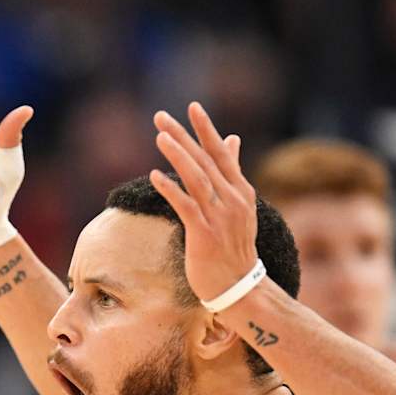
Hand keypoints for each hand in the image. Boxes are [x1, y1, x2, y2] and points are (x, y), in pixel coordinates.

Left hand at [148, 103, 257, 304]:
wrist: (239, 287)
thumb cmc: (234, 247)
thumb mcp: (239, 205)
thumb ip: (232, 172)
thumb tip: (232, 139)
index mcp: (240, 191)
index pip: (222, 153)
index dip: (206, 130)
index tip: (193, 107)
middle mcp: (232, 200)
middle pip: (205, 161)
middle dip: (183, 136)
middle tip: (160, 116)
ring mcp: (220, 217)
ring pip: (196, 179)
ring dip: (177, 156)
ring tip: (159, 136)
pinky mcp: (204, 234)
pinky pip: (186, 206)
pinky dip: (171, 189)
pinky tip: (155, 175)